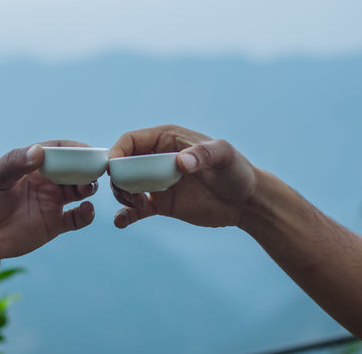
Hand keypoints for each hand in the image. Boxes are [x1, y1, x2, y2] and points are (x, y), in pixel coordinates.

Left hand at [0, 141, 97, 268]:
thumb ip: (16, 162)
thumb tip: (39, 152)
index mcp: (32, 166)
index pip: (58, 151)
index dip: (74, 149)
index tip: (87, 150)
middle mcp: (45, 182)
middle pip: (74, 169)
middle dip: (87, 167)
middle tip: (97, 168)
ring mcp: (51, 203)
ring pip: (80, 191)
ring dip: (89, 187)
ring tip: (89, 187)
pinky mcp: (53, 225)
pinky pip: (77, 219)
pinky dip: (86, 215)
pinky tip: (86, 209)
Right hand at [109, 125, 256, 228]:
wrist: (246, 202)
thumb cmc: (236, 171)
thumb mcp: (224, 156)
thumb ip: (203, 154)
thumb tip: (180, 162)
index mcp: (166, 139)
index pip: (130, 141)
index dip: (117, 152)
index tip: (114, 169)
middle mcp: (157, 159)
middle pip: (122, 165)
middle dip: (118, 178)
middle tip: (133, 193)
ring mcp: (157, 182)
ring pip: (125, 186)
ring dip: (122, 196)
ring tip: (139, 205)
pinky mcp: (161, 204)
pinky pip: (135, 209)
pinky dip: (125, 214)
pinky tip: (121, 221)